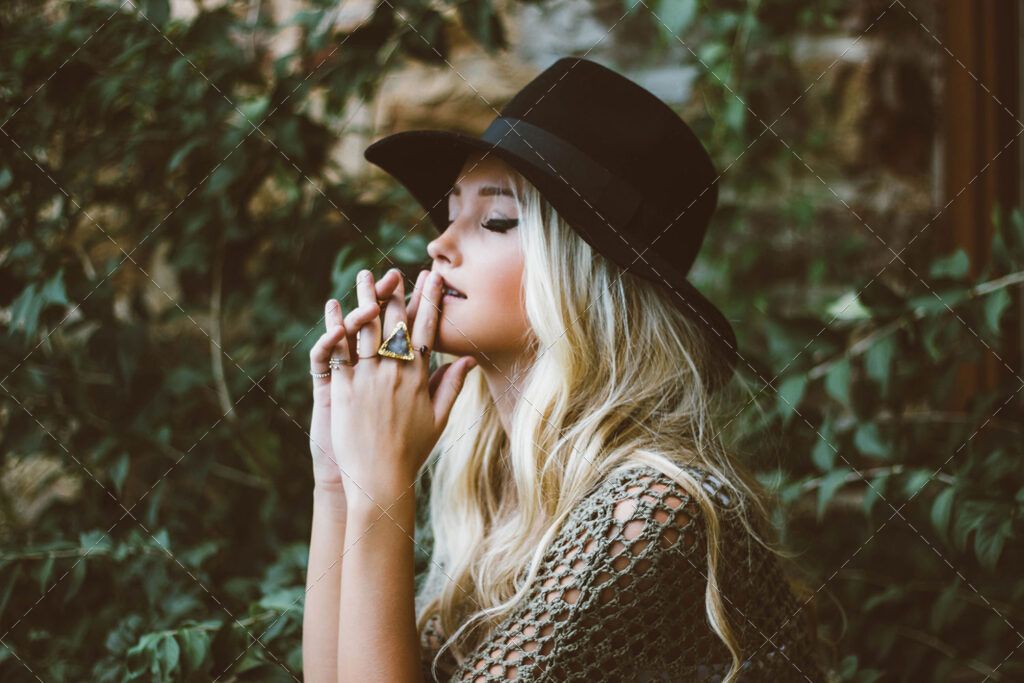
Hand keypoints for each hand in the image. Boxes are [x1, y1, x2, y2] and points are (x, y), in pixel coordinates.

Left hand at [328, 269, 476, 509]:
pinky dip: (336, 327)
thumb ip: (451, 386)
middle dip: (395, 293)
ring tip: (365, 276)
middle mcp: (394, 374)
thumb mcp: (438, 419)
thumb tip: (469, 361)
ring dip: (366, 299)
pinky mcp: (344, 389)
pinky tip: (334, 307)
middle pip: (394, 323)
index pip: (426, 331)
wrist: (380, 479)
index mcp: (418, 379)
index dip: (430, 302)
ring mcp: (368, 379)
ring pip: (366, 330)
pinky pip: (339, 351)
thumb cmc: (411, 453)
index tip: (433, 279)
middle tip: (394, 271)